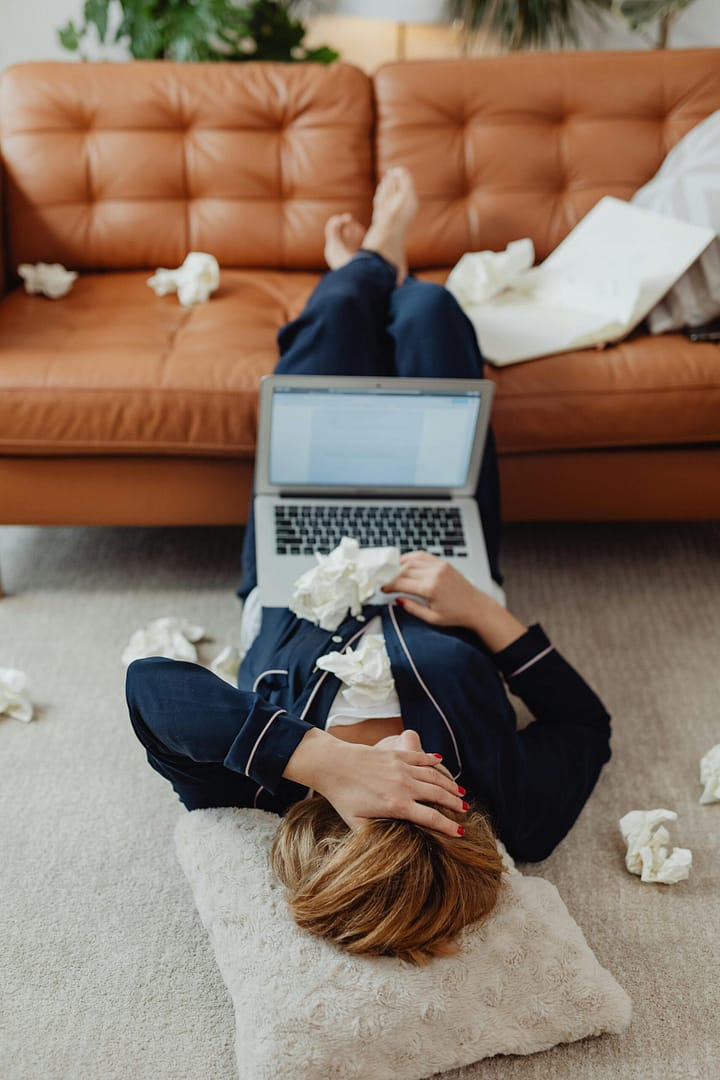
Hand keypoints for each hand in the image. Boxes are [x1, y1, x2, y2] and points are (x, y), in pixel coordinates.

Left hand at [284, 727, 466, 838]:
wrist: (332, 764)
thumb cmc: (342, 797)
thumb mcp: (356, 824)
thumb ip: (372, 837)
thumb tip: (384, 854)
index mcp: (396, 805)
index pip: (430, 817)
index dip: (448, 826)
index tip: (460, 833)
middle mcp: (403, 785)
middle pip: (438, 795)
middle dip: (455, 804)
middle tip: (466, 811)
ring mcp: (401, 767)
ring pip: (434, 776)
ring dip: (449, 785)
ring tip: (460, 793)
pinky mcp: (396, 755)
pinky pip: (421, 758)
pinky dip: (434, 762)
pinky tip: (442, 765)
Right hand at [382, 551, 527, 650]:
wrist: (476, 607)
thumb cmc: (456, 615)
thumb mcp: (431, 618)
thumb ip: (412, 608)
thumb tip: (398, 600)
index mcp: (429, 588)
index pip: (401, 583)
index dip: (389, 585)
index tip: (383, 589)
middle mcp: (434, 574)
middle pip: (404, 570)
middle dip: (393, 576)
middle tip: (386, 581)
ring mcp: (439, 566)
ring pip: (412, 560)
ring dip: (400, 565)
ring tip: (394, 572)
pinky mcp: (443, 563)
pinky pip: (423, 555)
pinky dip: (412, 557)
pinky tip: (406, 563)